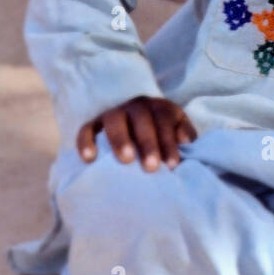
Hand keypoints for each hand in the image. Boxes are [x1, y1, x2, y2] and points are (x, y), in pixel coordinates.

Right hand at [77, 96, 197, 171]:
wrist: (135, 122)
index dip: (169, 142)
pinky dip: (86, 142)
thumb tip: (187, 141)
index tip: (172, 165)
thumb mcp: (177, 129)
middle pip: (142, 120)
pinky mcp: (94, 124)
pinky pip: (87, 129)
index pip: (165, 120)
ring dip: (120, 139)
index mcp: (159, 108)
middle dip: (148, 143)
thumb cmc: (161, 134)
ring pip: (115, 121)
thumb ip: (185, 134)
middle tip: (152, 167)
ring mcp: (114, 114)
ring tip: (126, 160)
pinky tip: (89, 159)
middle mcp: (136, 107)